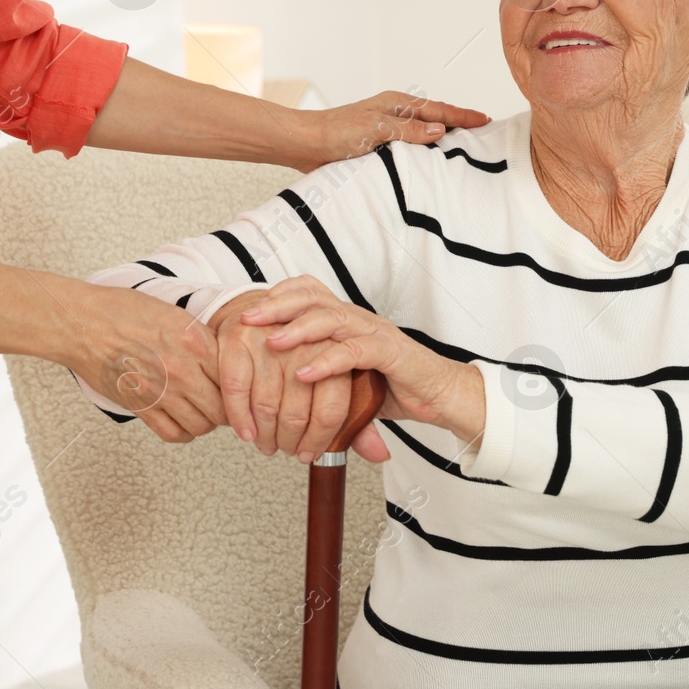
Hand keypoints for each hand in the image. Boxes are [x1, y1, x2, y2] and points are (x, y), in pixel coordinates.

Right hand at [69, 283, 226, 444]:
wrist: (82, 324)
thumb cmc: (121, 312)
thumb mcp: (174, 314)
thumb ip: (200, 338)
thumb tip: (223, 358)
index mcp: (194, 341)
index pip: (235, 375)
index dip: (241, 385)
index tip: (240, 388)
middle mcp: (182, 369)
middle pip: (223, 406)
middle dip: (227, 409)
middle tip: (225, 406)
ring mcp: (162, 391)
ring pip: (202, 425)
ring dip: (206, 422)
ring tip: (203, 413)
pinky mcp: (141, 407)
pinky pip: (174, 433)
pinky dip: (183, 433)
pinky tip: (183, 423)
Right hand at [210, 292, 365, 461]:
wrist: (264, 310)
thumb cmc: (304, 350)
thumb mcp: (340, 378)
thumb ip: (359, 417)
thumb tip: (379, 453)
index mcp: (340, 349)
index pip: (332, 409)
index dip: (319, 439)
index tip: (310, 451)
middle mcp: (306, 343)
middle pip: (297, 413)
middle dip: (290, 441)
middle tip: (287, 450)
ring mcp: (271, 339)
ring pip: (267, 406)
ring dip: (265, 435)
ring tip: (267, 443)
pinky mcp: (240, 339)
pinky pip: (237, 389)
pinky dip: (239, 417)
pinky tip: (246, 431)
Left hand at [242, 276, 486, 454]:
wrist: (440, 396)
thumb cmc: (394, 387)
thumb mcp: (346, 382)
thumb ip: (318, 380)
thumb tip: (276, 393)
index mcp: (347, 320)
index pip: (310, 291)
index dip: (280, 294)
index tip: (250, 308)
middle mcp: (359, 319)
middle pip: (314, 298)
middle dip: (277, 306)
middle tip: (247, 319)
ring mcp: (376, 333)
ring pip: (332, 319)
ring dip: (298, 330)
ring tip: (272, 343)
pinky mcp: (391, 355)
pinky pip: (355, 352)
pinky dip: (327, 362)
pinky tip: (304, 373)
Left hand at [290, 91, 489, 172]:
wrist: (306, 144)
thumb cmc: (337, 132)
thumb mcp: (377, 129)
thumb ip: (409, 131)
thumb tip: (442, 129)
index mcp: (397, 104)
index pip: (439, 110)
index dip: (463, 115)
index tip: (486, 120)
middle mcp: (394, 116)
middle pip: (435, 119)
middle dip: (459, 125)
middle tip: (484, 133)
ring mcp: (387, 132)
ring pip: (423, 135)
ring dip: (442, 141)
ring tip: (464, 150)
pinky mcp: (377, 148)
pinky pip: (409, 151)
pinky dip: (424, 155)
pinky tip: (431, 166)